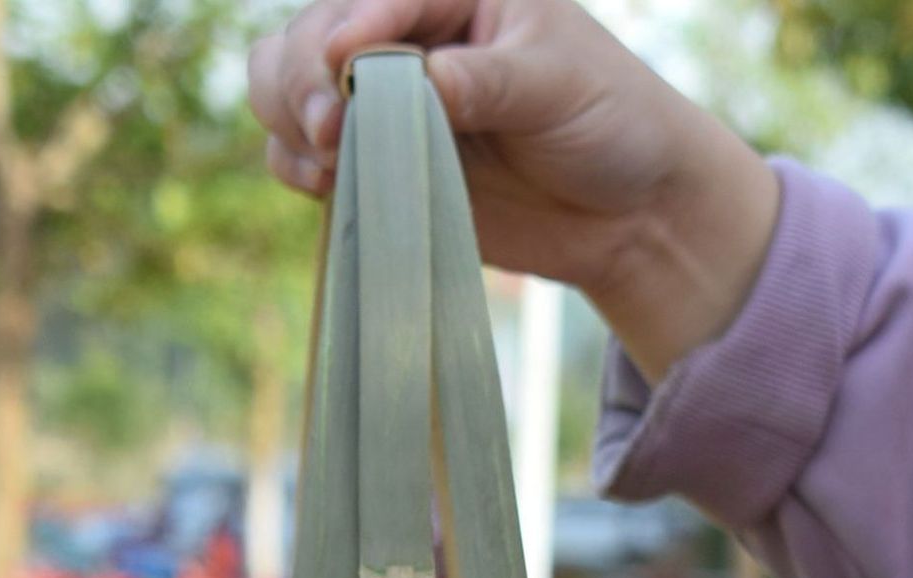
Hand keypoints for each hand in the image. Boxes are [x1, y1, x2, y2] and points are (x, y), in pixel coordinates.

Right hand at [246, 0, 781, 381]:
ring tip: (324, 157)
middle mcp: (407, 42)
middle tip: (328, 129)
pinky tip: (323, 185)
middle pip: (307, 36)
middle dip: (302, 78)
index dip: (348, 29)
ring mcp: (384, 107)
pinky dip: (294, 168)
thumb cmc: (609, 123)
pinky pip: (300, 157)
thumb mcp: (556, 85)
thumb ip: (486, 81)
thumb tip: (415, 85)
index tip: (343, 71)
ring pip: (286, 88)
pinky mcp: (377, 168)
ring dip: (287, 119)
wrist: (626, 213)